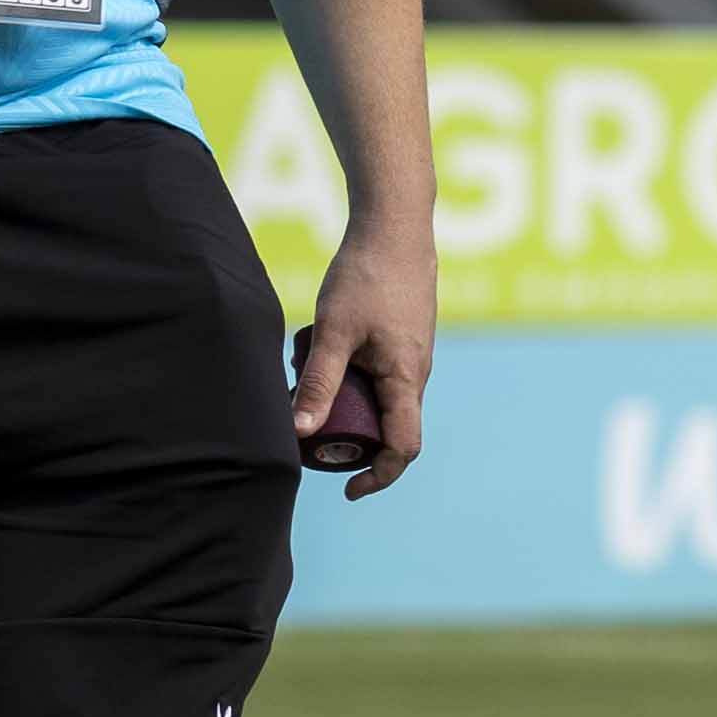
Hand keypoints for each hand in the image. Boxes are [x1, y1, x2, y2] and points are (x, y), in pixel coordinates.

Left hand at [288, 229, 432, 497]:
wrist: (395, 228)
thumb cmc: (367, 275)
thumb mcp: (334, 330)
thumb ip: (319, 381)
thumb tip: (301, 431)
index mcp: (406, 380)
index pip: (403, 448)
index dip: (379, 477)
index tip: (349, 489)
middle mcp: (415, 376)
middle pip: (387, 430)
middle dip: (347, 434)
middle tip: (308, 420)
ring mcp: (410, 359)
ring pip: (377, 401)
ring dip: (343, 400)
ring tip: (308, 370)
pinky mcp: (400, 343)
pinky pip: (376, 377)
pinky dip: (349, 375)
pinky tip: (321, 347)